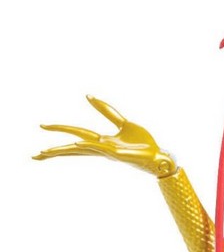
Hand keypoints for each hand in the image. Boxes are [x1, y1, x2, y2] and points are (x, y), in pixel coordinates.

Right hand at [34, 96, 176, 177]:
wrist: (159, 156)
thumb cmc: (143, 143)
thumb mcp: (123, 123)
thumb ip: (107, 111)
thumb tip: (88, 95)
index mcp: (102, 141)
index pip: (77, 134)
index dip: (60, 128)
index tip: (41, 126)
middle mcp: (102, 149)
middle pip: (73, 148)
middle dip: (54, 151)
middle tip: (35, 154)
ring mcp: (108, 152)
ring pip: (81, 150)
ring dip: (63, 151)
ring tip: (44, 153)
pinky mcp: (118, 153)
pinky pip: (102, 148)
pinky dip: (90, 145)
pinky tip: (78, 144)